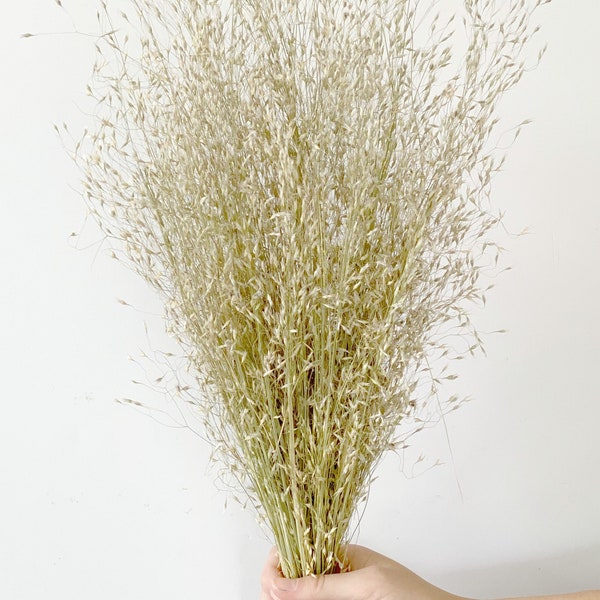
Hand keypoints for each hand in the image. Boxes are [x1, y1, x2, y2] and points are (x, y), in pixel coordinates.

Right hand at [259, 544, 466, 599]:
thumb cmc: (412, 595)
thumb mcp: (366, 585)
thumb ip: (325, 586)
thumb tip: (283, 584)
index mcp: (341, 554)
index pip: (299, 549)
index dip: (279, 563)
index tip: (270, 583)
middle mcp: (337, 571)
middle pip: (294, 572)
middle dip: (277, 582)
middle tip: (272, 597)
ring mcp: (341, 591)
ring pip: (302, 590)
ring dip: (286, 593)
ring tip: (277, 598)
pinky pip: (318, 599)